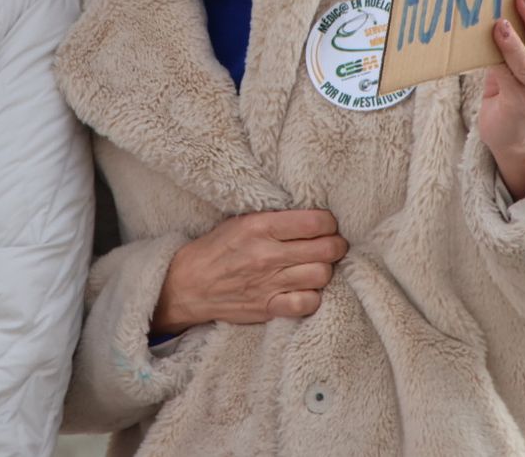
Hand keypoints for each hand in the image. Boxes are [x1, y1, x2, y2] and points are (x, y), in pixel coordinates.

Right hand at [152, 209, 347, 332]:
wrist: (189, 285)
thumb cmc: (217, 249)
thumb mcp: (241, 221)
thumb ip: (275, 219)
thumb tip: (313, 216)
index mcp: (260, 226)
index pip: (315, 222)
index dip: (329, 223)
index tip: (326, 225)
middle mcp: (267, 254)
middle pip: (326, 249)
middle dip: (335, 245)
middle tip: (331, 245)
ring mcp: (269, 283)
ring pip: (322, 275)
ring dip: (325, 270)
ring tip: (317, 266)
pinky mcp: (268, 307)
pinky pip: (307, 303)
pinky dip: (313, 297)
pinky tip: (306, 289)